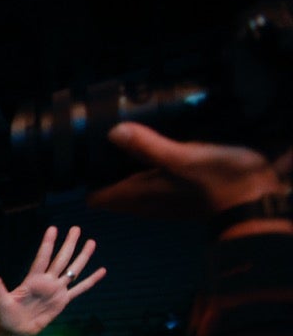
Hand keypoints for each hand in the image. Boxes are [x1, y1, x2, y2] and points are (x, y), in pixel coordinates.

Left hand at [0, 227, 105, 335]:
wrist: (15, 332)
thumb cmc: (5, 316)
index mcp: (32, 280)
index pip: (42, 258)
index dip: (48, 244)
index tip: (53, 228)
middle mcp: (46, 282)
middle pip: (61, 259)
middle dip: (69, 244)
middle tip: (77, 228)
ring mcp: (56, 290)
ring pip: (72, 270)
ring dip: (82, 257)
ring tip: (90, 242)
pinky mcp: (62, 301)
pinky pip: (80, 289)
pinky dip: (90, 281)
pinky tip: (101, 271)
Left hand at [90, 122, 291, 220]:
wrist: (256, 199)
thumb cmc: (221, 180)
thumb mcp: (183, 157)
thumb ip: (148, 146)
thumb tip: (113, 132)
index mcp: (142, 195)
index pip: (99, 199)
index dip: (85, 184)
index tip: (78, 164)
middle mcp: (149, 203)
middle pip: (112, 197)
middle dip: (100, 179)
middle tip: (94, 155)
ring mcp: (166, 203)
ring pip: (133, 193)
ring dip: (123, 177)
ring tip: (120, 152)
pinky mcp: (183, 197)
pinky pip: (154, 188)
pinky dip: (146, 176)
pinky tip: (154, 159)